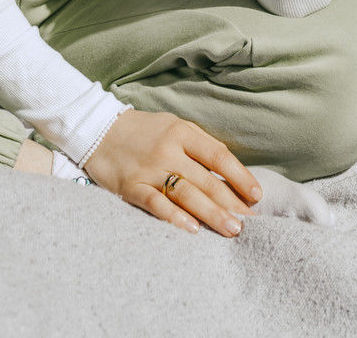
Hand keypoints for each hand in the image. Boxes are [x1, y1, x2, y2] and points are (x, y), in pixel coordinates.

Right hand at [82, 108, 262, 235]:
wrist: (99, 131)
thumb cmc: (144, 132)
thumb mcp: (174, 126)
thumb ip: (200, 146)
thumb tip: (231, 174)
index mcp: (182, 132)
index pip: (219, 156)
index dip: (240, 177)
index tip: (257, 196)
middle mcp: (168, 150)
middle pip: (206, 180)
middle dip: (231, 204)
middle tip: (251, 224)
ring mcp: (149, 169)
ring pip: (186, 194)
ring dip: (212, 214)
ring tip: (232, 230)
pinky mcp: (131, 187)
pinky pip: (156, 204)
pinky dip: (174, 217)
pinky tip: (192, 230)